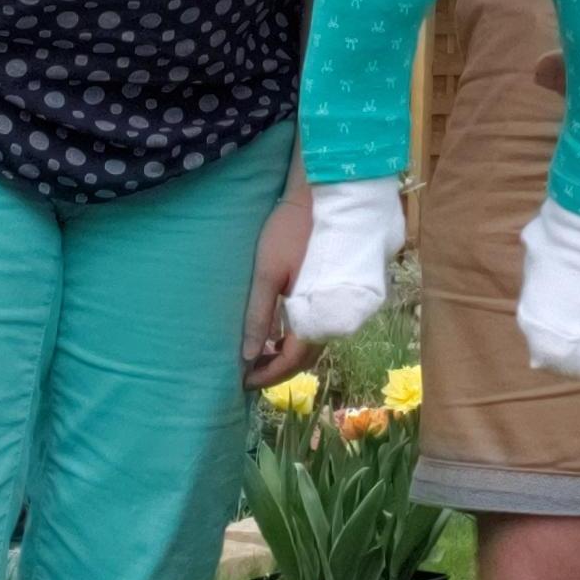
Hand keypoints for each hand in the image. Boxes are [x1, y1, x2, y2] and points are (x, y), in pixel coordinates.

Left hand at [241, 166, 316, 387]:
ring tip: (258, 355)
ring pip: (312, 344)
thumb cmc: (289, 232)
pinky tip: (278, 333)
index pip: (292, 360)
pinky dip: (296, 337)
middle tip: (249, 372)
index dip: (267, 374)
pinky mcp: (335, 293)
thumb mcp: (268, 274)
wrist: (321, 198)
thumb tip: (246, 355)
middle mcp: (331, 316)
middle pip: (305, 357)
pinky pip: (317, 327)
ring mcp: (336, 305)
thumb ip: (259, 315)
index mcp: (315, 314)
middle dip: (277, 368)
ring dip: (287, 354)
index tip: (243, 382)